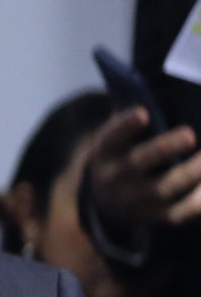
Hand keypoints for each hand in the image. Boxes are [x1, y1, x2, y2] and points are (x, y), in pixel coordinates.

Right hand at [86, 106, 200, 228]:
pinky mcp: (157, 216)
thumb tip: (140, 80)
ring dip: (191, 172)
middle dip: (164, 148)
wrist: (108, 203)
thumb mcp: (115, 138)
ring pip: (165, 187)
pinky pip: (181, 212)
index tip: (144, 113)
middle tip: (189, 134)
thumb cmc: (121, 154)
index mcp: (104, 152)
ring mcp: (137, 200)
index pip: (112, 136)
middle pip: (140, 163)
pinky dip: (199, 201)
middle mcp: (116, 178)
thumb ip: (128, 113)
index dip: (126, 125)